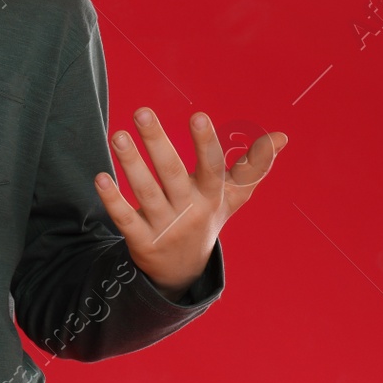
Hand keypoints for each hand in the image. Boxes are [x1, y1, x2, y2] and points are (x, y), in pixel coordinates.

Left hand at [94, 109, 286, 299]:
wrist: (184, 270)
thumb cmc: (207, 217)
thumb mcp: (233, 196)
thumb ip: (253, 166)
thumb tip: (282, 137)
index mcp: (211, 196)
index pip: (212, 167)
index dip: (205, 143)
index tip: (198, 115)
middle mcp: (189, 210)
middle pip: (172, 173)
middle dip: (157, 142)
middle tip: (142, 112)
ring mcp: (165, 227)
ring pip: (146, 193)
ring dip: (131, 164)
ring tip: (118, 135)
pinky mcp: (142, 241)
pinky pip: (125, 219)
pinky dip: (113, 200)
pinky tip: (100, 178)